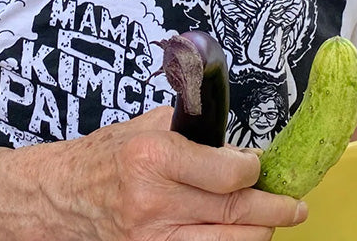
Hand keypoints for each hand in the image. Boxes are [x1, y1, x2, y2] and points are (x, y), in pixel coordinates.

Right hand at [17, 106, 306, 240]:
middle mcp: (154, 203)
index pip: (228, 173)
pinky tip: (240, 237)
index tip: (261, 164)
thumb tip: (236, 139)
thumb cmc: (105, 156)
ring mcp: (151, 240)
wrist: (61, 197)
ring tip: (273, 222)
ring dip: (258, 234)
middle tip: (295, 205)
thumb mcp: (147, 126)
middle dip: (274, 209)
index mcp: (154, 158)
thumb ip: (193, 131)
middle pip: (234, 212)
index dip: (255, 170)